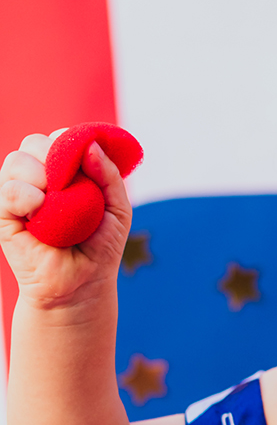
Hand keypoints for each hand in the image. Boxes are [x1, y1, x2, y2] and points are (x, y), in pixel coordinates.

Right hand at [0, 130, 131, 308]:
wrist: (83, 285)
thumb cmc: (99, 248)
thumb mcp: (118, 210)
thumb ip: (110, 175)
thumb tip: (90, 144)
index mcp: (62, 173)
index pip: (58, 139)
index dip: (70, 145)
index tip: (85, 168)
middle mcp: (37, 179)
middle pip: (34, 142)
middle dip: (54, 157)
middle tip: (69, 187)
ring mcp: (19, 195)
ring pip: (16, 160)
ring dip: (39, 176)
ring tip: (55, 203)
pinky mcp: (4, 215)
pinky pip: (8, 190)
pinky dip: (26, 195)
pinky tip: (39, 211)